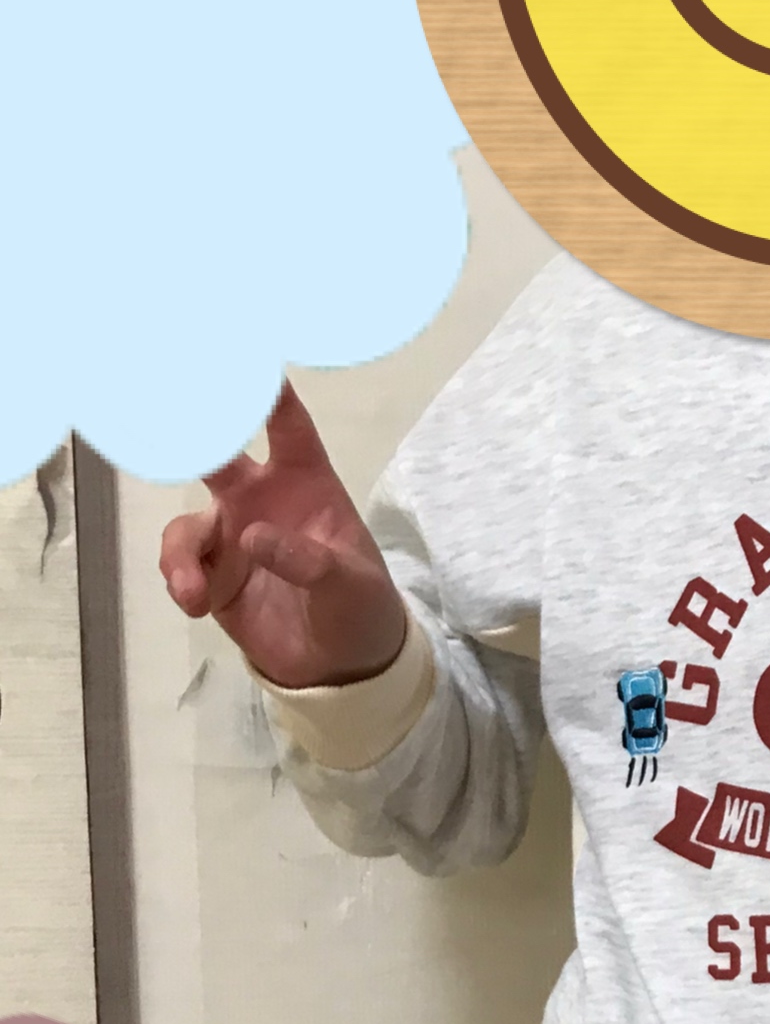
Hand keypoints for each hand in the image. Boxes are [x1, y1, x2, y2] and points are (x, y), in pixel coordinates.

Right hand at [159, 383, 407, 689]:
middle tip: (157, 421)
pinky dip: (178, 579)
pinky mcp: (212, 574)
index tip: (245, 357)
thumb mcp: (349, 583)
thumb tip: (254, 536)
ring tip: (191, 592)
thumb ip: (307, 559)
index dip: (268, 392)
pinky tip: (193, 605)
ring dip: (181, 553)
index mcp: (307, 484)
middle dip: (191, 437)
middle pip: (218, 455)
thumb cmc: (360, 606)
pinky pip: (180, 563)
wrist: (341, 666)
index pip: (288, 426)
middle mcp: (263, 499)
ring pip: (187, 523)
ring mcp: (233, 535)